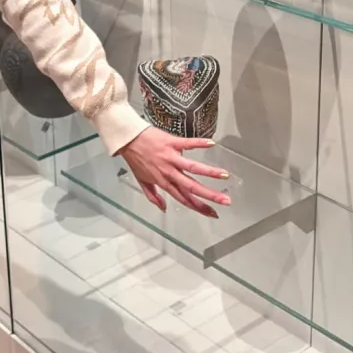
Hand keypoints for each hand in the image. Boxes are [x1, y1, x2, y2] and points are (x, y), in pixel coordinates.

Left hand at [118, 127, 232, 218]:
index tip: (213, 213)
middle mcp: (169, 173)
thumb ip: (153, 196)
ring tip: (224, 175)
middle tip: (226, 201)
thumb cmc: (135, 159)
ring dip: (209, 172)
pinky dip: (199, 143)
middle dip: (210, 195)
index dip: (199, 207)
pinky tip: (212, 143)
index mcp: (164, 182)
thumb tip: (163, 208)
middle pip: (191, 187)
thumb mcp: (142, 181)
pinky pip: (187, 143)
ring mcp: (171, 158)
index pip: (184, 199)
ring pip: (192, 168)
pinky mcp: (171, 143)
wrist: (127, 140)